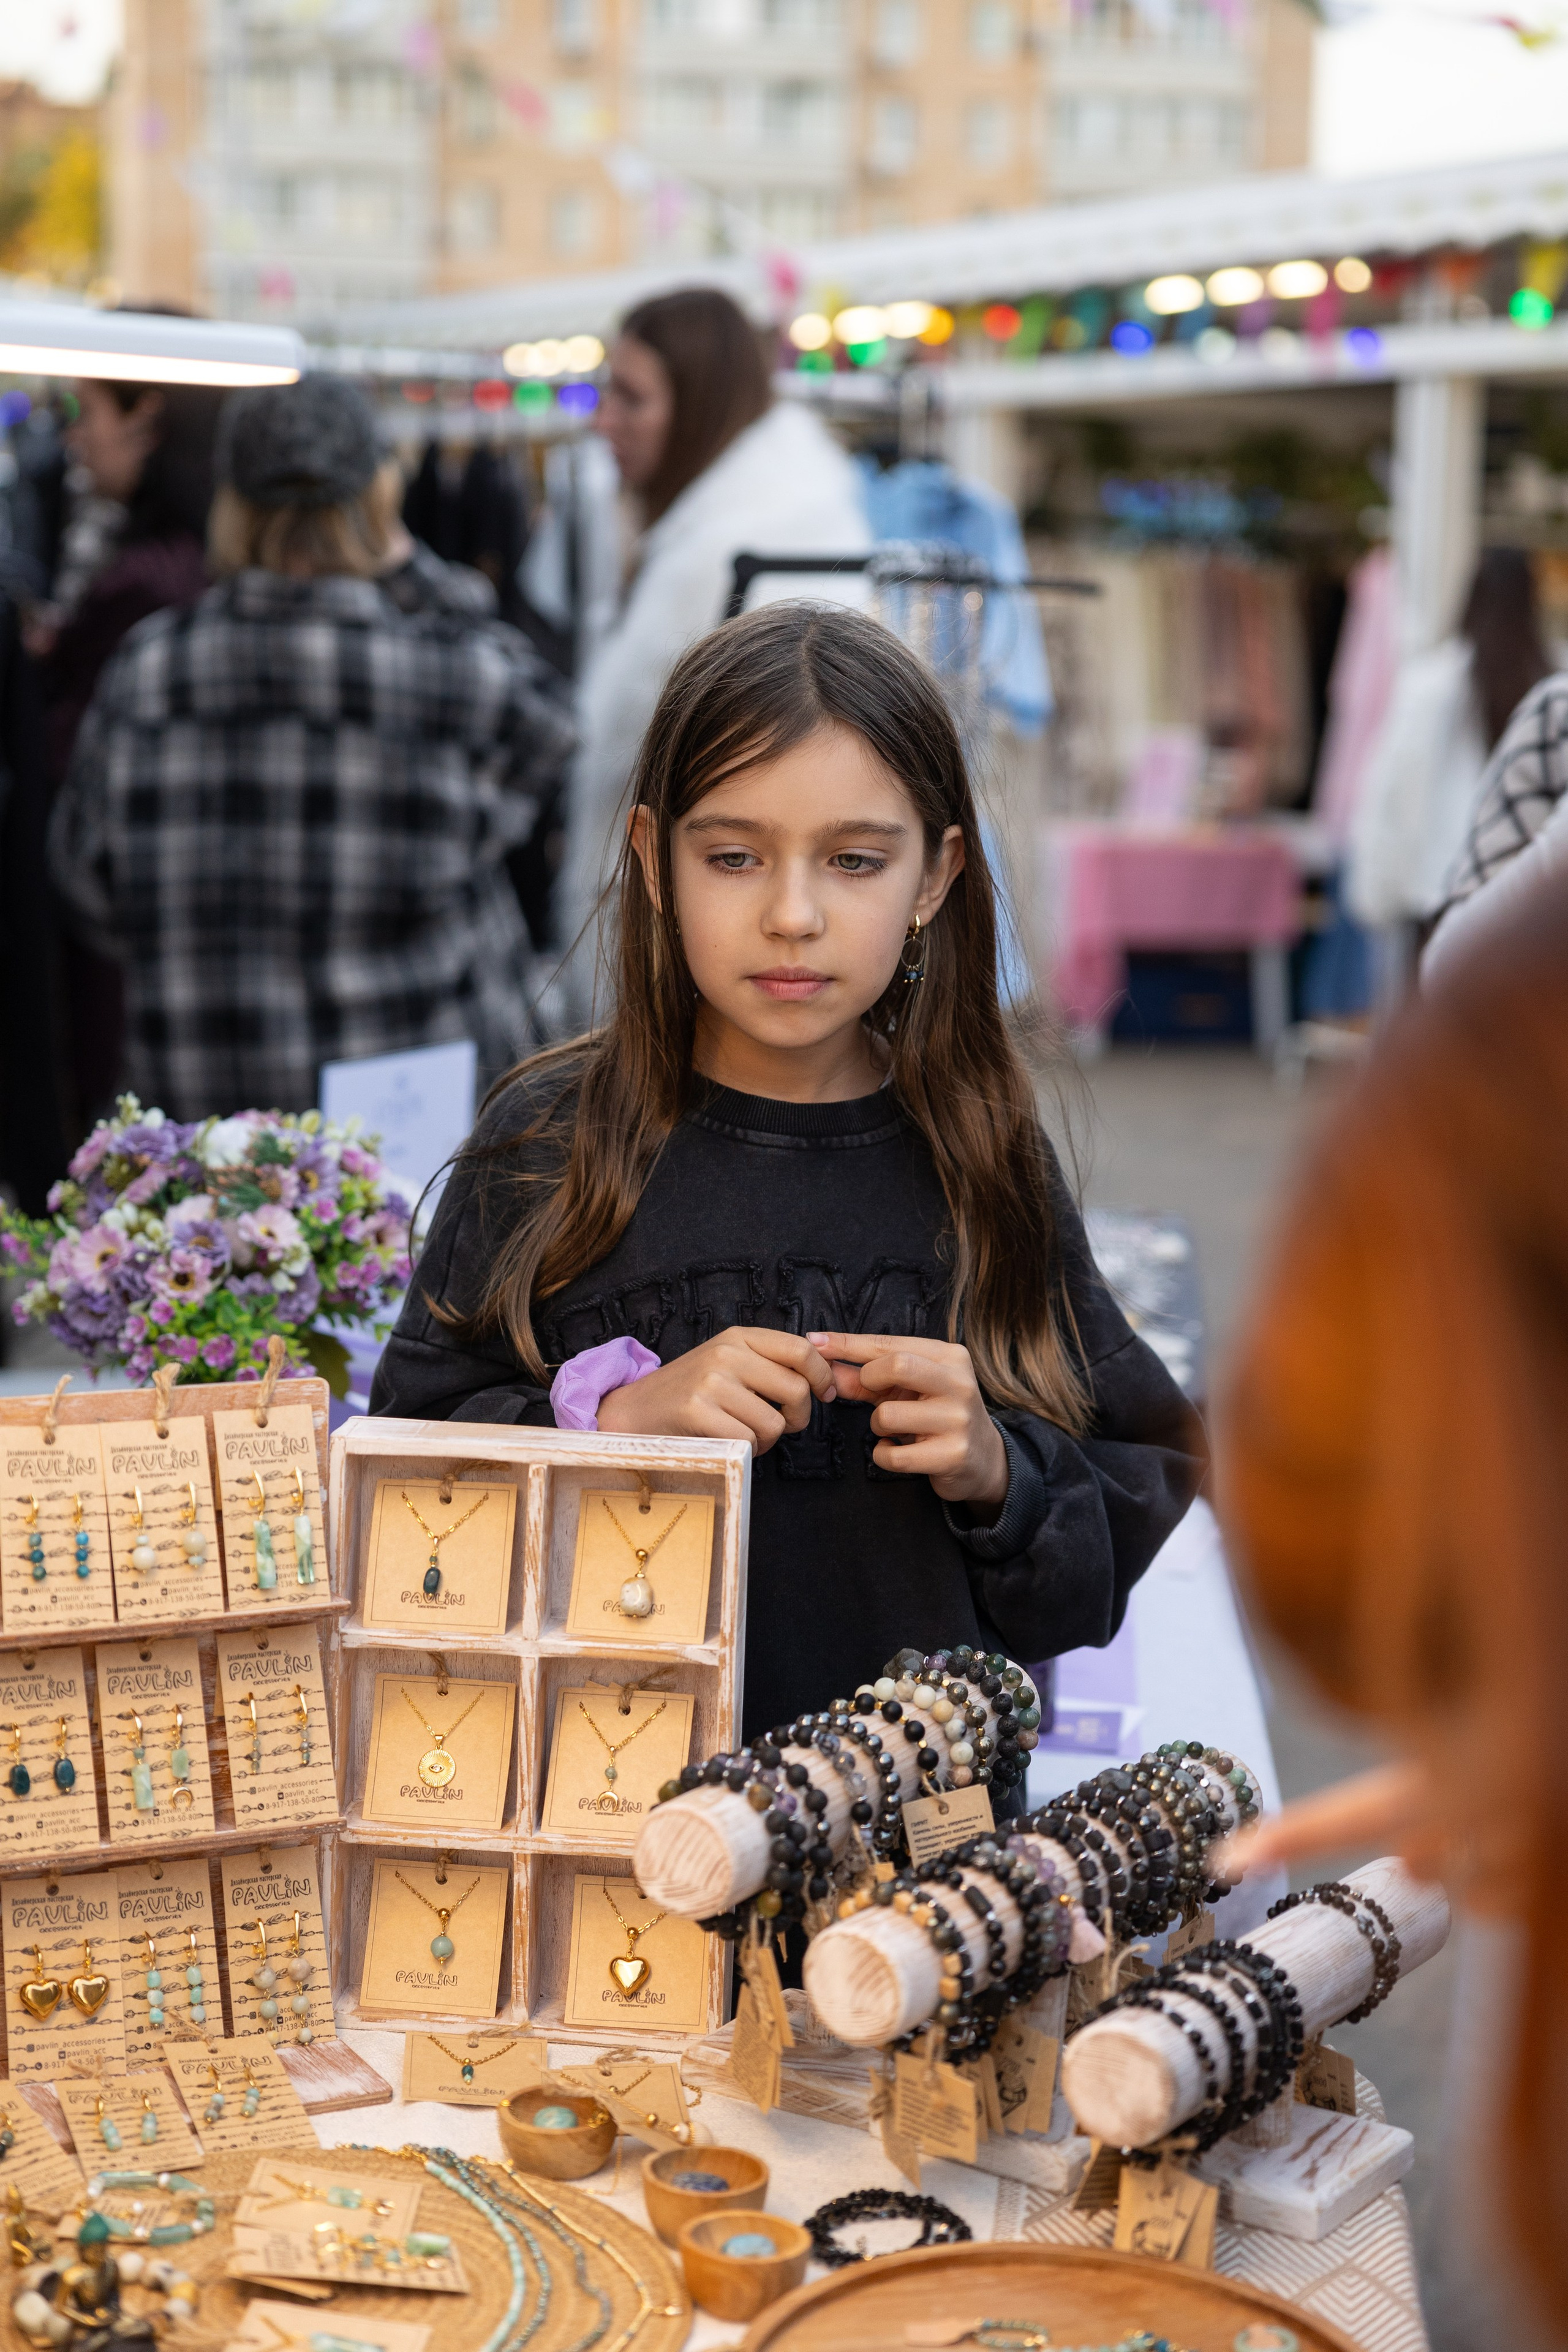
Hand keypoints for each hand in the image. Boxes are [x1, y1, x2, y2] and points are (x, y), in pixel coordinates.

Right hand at [596, 1326, 836, 1453]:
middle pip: (796, 1389)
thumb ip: (767, 1363)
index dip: (822, 1375)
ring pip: (775, 1422)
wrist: (633, 1412)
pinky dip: (749, 1451)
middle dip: (798, 1417)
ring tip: (747, 1435)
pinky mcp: (698, 1411)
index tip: (825, 1394)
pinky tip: (732, 1444)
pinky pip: (749, 1440)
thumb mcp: (726, 1362)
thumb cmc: (688, 1393)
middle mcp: (726, 1353)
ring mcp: (711, 1381)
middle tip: (784, 1425)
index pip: (801, 1349)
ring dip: (768, 1439)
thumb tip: (823, 1374)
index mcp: (737, 1336)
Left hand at [807, 1332, 1008, 1512]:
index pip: (889, 1344)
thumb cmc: (936, 1414)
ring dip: (877, 1425)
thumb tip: (825, 1367)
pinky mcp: (952, 1455)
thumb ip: (867, 1378)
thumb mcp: (906, 1389)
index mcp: (950, 1357)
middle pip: (896, 1366)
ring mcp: (958, 1420)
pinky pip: (893, 1455)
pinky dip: (883, 1454)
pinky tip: (897, 1450)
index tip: (815, 1342)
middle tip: (873, 1394)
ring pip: (888, 1415)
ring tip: (893, 1429)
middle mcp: (959, 1383)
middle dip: (869, 1380)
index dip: (848, 1344)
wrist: (983, 1458)